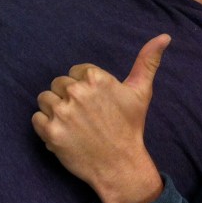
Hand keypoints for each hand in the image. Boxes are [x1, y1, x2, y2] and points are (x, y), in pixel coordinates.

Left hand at [32, 34, 170, 202]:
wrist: (120, 166)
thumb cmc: (129, 127)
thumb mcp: (141, 92)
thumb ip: (147, 61)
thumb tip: (165, 36)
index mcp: (95, 78)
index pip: (74, 72)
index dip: (83, 87)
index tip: (95, 104)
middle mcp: (77, 92)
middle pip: (58, 84)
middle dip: (68, 98)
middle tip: (85, 117)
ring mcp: (62, 112)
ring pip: (44, 99)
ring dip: (54, 111)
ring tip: (73, 125)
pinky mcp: (50, 131)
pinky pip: (36, 118)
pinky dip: (46, 127)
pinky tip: (63, 135)